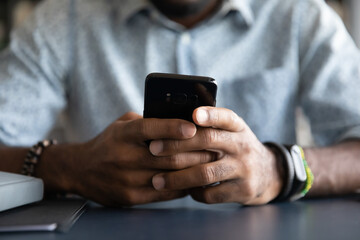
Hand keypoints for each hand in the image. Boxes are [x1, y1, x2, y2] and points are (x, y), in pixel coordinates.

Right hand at [70, 112, 215, 206]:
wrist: (81, 170)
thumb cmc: (109, 143)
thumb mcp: (122, 124)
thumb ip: (146, 120)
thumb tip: (179, 118)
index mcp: (122, 134)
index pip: (149, 128)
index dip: (173, 127)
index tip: (194, 127)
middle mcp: (124, 156)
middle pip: (166, 155)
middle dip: (195, 152)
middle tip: (214, 147)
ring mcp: (127, 179)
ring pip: (169, 176)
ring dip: (193, 171)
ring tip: (210, 163)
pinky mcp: (130, 197)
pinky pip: (164, 193)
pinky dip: (183, 187)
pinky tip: (194, 180)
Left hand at [150, 107, 283, 204]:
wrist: (269, 173)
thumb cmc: (237, 148)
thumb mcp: (232, 132)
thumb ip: (210, 126)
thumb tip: (171, 122)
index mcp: (237, 127)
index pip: (225, 117)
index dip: (210, 115)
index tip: (194, 115)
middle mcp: (241, 145)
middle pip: (208, 142)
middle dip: (176, 145)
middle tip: (152, 149)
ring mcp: (243, 169)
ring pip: (205, 172)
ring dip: (177, 177)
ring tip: (157, 180)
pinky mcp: (242, 190)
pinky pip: (211, 194)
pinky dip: (193, 193)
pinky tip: (183, 190)